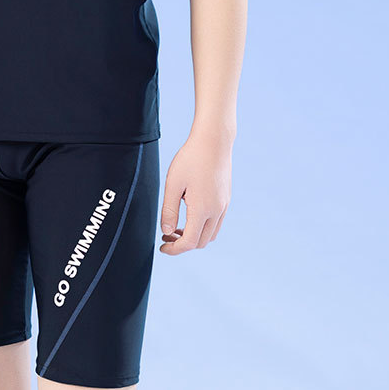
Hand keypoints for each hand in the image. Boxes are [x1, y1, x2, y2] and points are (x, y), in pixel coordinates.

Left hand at [159, 128, 232, 254]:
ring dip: (194, 236)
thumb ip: (168, 210)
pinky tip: (190, 213)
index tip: (162, 246)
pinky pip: (216, 222)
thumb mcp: (173, 184)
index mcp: (202, 210)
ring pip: (211, 234)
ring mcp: (224, 205)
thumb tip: (166, 232)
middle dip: (182, 244)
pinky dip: (203, 227)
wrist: (214, 140)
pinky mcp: (226, 198)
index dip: (174, 249)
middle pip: (201, 242)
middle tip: (166, 236)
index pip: (189, 242)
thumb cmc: (191, 159)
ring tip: (176, 227)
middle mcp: (217, 211)